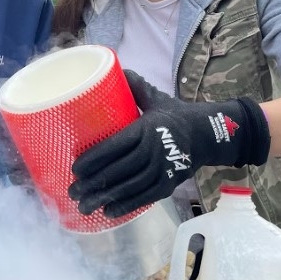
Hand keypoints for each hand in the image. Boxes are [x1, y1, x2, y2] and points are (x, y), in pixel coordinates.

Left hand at [69, 70, 269, 217]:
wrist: (209, 135)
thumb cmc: (175, 115)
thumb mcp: (156, 98)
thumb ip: (135, 86)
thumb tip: (114, 67)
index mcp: (147, 128)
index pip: (116, 145)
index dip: (95, 159)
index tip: (75, 168)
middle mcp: (154, 150)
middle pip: (120, 170)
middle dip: (93, 184)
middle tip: (72, 192)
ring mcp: (163, 169)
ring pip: (130, 187)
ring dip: (106, 198)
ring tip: (84, 207)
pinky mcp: (170, 183)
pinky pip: (145, 197)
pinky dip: (127, 206)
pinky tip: (108, 212)